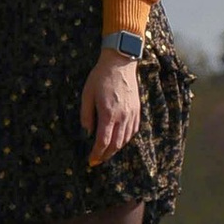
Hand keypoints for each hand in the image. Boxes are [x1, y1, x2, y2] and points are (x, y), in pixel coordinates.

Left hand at [81, 48, 141, 164]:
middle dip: (106, 155)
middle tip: (98, 160)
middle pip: (115, 145)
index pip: (103, 142)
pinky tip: (119, 140)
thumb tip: (87, 131)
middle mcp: (122, 117)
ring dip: (115, 149)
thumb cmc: (100, 76)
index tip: (91, 160)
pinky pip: (133, 131)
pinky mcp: (137, 110)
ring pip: (125, 140)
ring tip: (106, 152)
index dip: (97, 154)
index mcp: (108, 113)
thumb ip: (86, 114)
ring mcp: (131, 114)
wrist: (120, 62)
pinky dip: (125, 140)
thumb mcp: (87, 94)